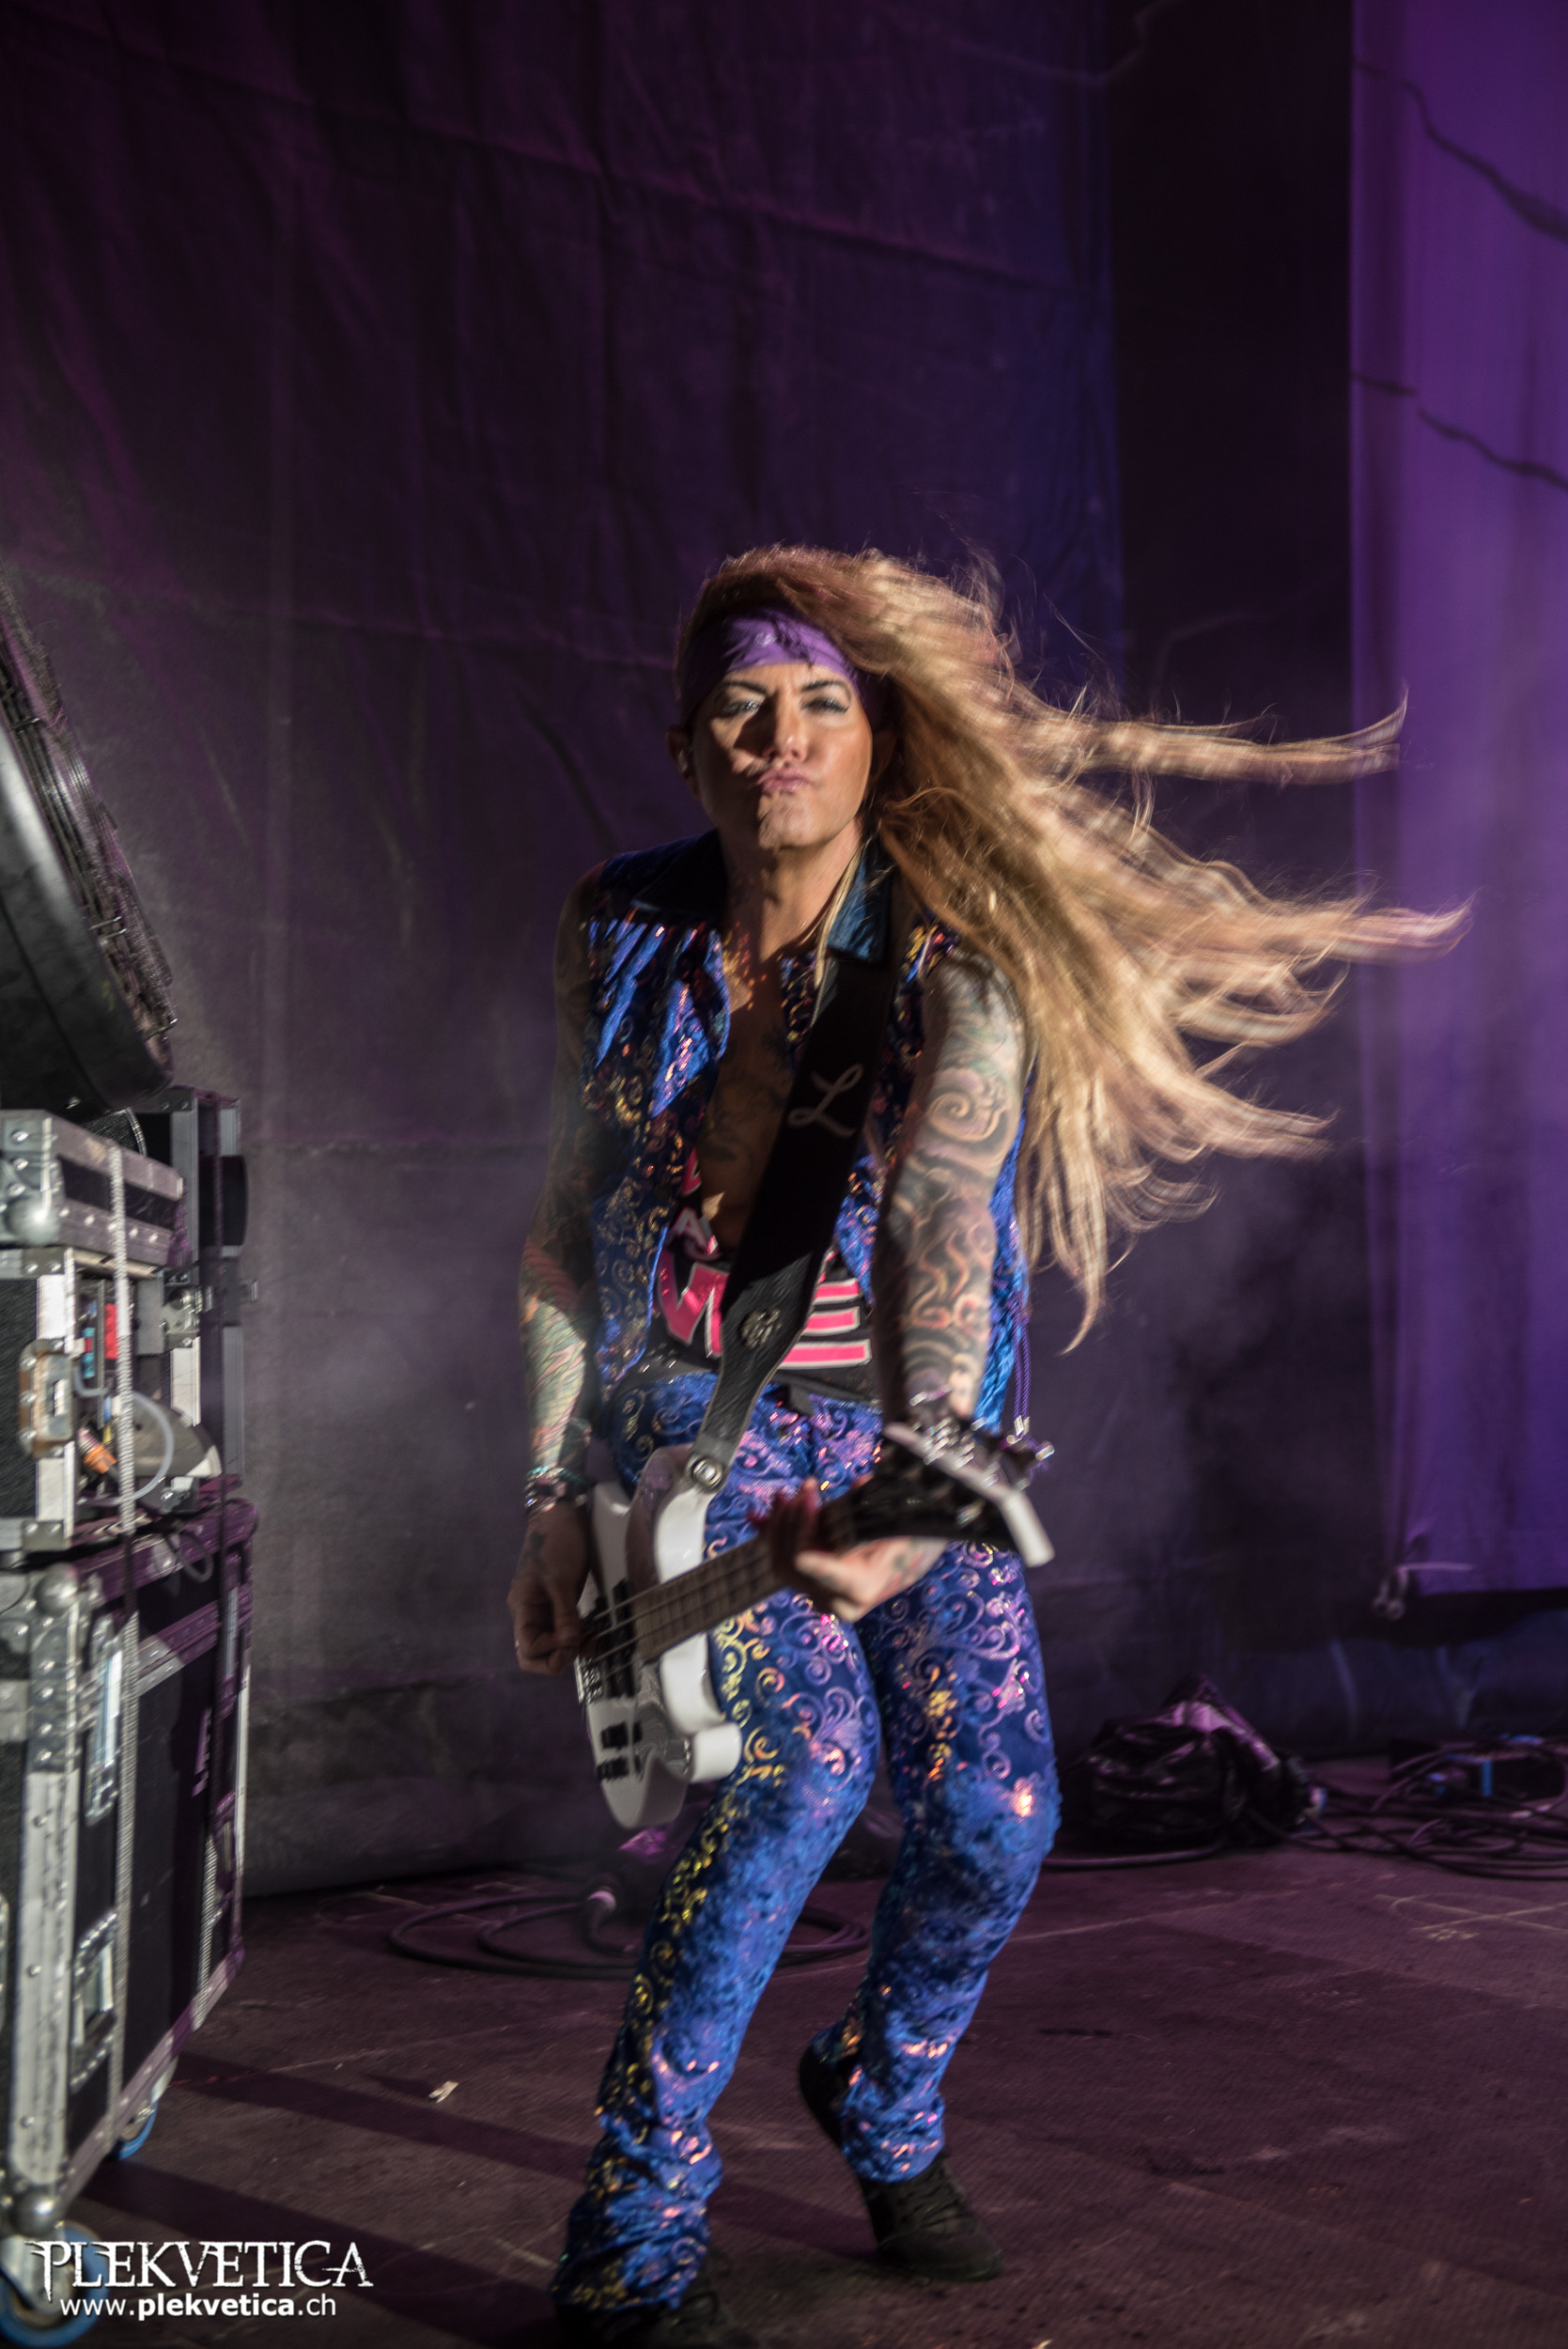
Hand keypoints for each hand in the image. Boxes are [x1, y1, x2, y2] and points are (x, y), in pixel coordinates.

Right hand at [509, 1501, 589, 1673]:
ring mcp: (545, 1608)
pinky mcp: (560, 1602)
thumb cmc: (557, 1543)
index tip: (573, 1640)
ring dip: (572, 1647)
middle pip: (535, 1653)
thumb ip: (564, 1614)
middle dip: (558, 1657)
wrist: (562, 1514)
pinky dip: (578, 1634)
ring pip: (552, 1643)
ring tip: (595, 1637)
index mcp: (523, 1607)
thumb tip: (569, 1646)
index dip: (551, 1652)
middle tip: (582, 1646)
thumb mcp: (561, 1579)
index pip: (528, 1648)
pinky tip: (594, 1629)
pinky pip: (565, 1629)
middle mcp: (530, 1613)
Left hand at [765, 1479, 944, 1624]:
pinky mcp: (810, 1587)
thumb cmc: (910, 1537)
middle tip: (807, 1486)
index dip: (800, 1531)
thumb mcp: (897, 1519)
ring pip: (781, 1563)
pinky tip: (759, 1516)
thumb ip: (871, 1506)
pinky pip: (782, 1564)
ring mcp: (820, 1595)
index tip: (805, 1497)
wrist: (910, 1559)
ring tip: (785, 1493)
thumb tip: (859, 1485)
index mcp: (859, 1586)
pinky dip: (772, 1535)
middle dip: (792, 1518)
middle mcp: (836, 1599)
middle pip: (791, 1563)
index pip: (810, 1564)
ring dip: (779, 1523)